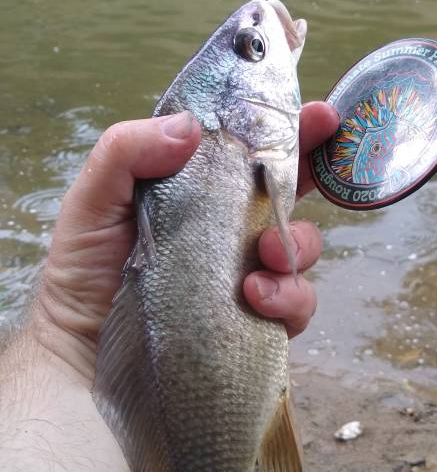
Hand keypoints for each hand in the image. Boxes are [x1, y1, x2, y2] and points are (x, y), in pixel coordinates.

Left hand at [32, 101, 338, 382]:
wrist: (83, 355)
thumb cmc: (85, 272)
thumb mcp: (94, 201)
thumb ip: (127, 152)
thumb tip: (191, 128)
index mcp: (199, 190)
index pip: (249, 149)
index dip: (288, 128)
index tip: (319, 115)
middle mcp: (230, 228)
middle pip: (290, 191)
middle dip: (316, 173)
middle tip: (316, 169)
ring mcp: (249, 274)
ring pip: (300, 248)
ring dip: (295, 245)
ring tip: (266, 257)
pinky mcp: (258, 321)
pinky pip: (296, 305)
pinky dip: (288, 299)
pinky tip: (255, 299)